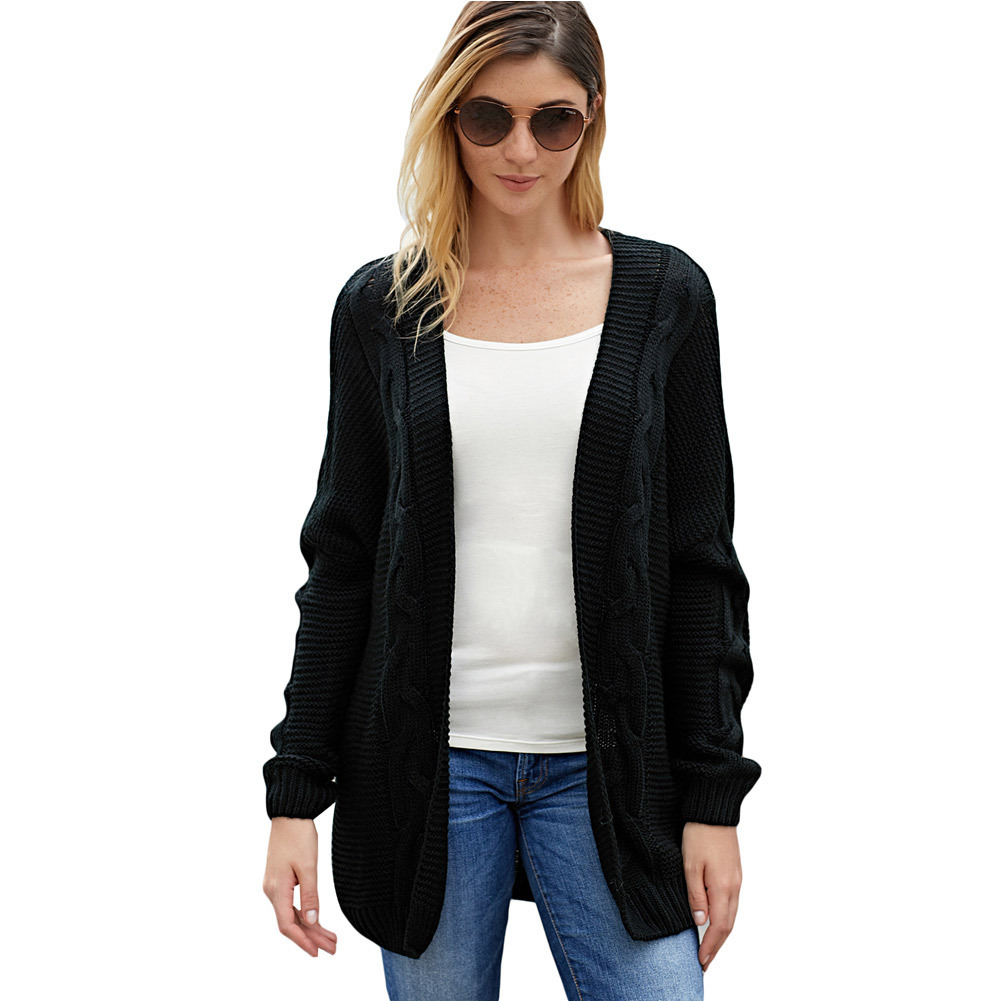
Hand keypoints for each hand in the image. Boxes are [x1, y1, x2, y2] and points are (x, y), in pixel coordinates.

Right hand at [263, 817, 338, 956]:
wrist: (290, 813)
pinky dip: (305, 914)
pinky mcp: (280, 879)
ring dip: (310, 927)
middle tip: (333, 947)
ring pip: (292, 914)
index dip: (303, 941)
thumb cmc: (298, 836)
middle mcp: (272, 891)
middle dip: (312, 937)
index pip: (288, 925)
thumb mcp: (308, 866)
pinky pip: (291, 904)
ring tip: (330, 938)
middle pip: (291, 922)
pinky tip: (316, 920)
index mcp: (277, 890)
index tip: (318, 952)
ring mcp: (275, 885)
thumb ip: (310, 895)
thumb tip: (311, 922)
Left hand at [681, 821, 742, 972]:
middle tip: (705, 962)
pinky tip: (715, 921)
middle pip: (728, 925)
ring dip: (721, 934)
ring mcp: (736, 880)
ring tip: (709, 947)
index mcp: (722, 887)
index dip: (711, 947)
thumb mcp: (689, 865)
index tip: (701, 961)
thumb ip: (695, 896)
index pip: (719, 927)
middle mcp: (734, 887)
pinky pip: (731, 903)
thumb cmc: (699, 834)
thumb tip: (700, 922)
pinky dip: (724, 918)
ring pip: (731, 915)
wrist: (713, 810)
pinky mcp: (734, 873)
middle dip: (717, 946)